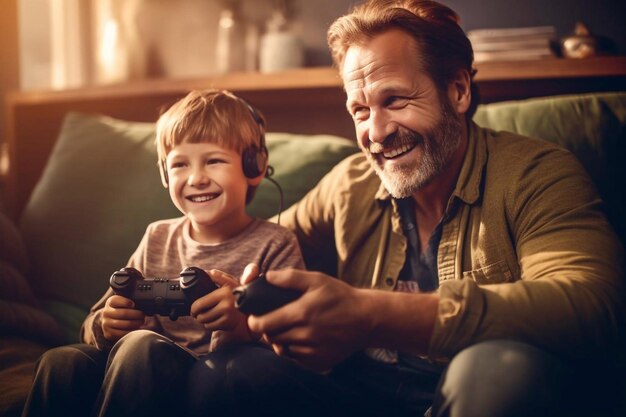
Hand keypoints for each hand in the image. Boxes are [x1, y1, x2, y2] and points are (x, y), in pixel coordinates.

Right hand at [101, 295, 144, 341]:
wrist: (111, 320)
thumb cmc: (122, 308)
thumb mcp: (124, 301)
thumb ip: (131, 300)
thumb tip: (143, 303)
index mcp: (110, 302)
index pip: (116, 301)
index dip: (126, 302)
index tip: (133, 304)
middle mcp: (106, 313)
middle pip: (124, 313)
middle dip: (136, 314)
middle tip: (143, 315)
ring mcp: (106, 324)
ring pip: (125, 324)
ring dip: (136, 323)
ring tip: (141, 321)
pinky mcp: (109, 334)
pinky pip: (123, 333)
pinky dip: (132, 331)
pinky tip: (137, 328)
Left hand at [190, 264, 259, 346]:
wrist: (251, 307)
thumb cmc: (237, 294)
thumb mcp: (230, 282)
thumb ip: (218, 276)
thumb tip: (206, 273)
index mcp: (224, 292)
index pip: (199, 304)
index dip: (193, 308)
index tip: (194, 309)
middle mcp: (227, 304)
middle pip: (201, 316)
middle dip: (198, 315)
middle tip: (200, 313)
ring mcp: (229, 316)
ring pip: (206, 323)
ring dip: (205, 320)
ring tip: (210, 315)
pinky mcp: (230, 324)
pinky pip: (212, 327)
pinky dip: (211, 325)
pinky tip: (217, 319)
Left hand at [247, 269, 373, 371]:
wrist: (366, 319)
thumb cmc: (340, 296)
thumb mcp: (317, 279)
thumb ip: (290, 277)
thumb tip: (267, 276)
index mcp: (301, 313)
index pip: (264, 324)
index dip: (254, 321)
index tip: (254, 318)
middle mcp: (305, 335)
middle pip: (271, 338)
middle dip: (267, 330)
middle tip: (272, 321)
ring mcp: (312, 352)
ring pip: (282, 350)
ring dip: (280, 341)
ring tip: (287, 329)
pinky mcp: (319, 363)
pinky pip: (296, 360)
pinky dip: (293, 351)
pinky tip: (301, 339)